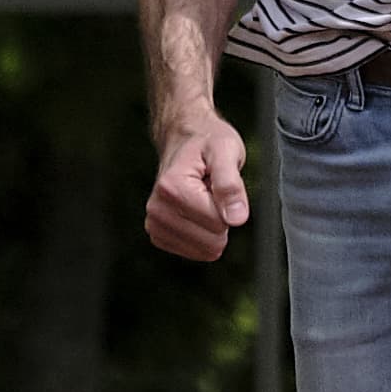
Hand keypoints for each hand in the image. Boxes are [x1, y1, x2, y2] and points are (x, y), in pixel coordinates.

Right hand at [142, 113, 248, 263]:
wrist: (185, 139)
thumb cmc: (208, 142)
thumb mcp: (227, 152)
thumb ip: (231, 185)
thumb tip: (236, 219)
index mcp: (172, 188)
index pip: (219, 223)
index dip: (230, 206)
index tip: (219, 184)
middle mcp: (157, 208)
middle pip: (212, 241)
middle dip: (222, 219)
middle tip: (213, 192)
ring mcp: (154, 223)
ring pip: (204, 250)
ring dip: (212, 227)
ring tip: (204, 198)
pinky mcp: (157, 234)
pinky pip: (194, 252)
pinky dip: (203, 235)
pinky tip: (197, 211)